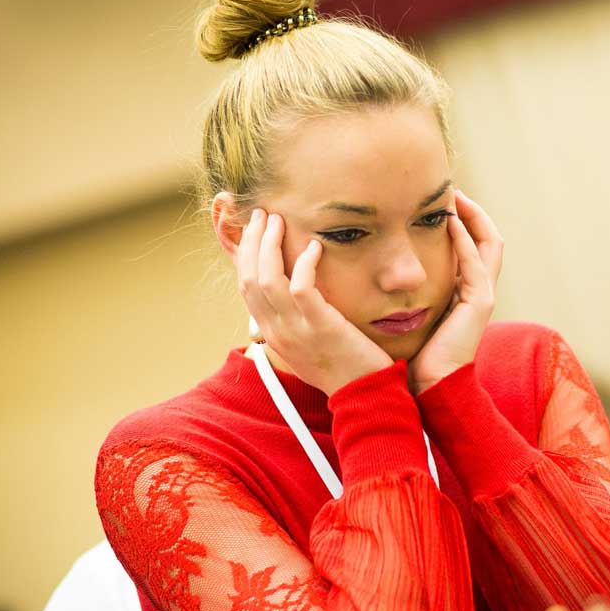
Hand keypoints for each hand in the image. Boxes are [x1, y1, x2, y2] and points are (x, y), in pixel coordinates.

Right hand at [239, 208, 391, 395]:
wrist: (364, 396)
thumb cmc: (343, 367)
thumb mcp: (308, 343)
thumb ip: (295, 320)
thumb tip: (290, 295)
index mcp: (272, 333)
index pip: (245, 287)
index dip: (245, 254)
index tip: (253, 229)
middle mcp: (276, 331)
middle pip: (249, 278)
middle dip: (253, 241)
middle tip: (262, 213)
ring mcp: (296, 330)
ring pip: (267, 279)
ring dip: (271, 245)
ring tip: (280, 220)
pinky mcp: (320, 327)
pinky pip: (301, 288)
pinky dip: (304, 263)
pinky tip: (316, 246)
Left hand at [408, 191, 503, 394]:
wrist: (431, 386)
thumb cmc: (416, 356)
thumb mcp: (413, 316)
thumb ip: (408, 294)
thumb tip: (380, 276)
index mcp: (466, 294)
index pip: (473, 248)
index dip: (464, 223)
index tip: (441, 203)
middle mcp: (480, 291)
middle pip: (488, 239)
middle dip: (473, 212)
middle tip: (452, 191)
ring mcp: (483, 295)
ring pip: (489, 243)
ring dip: (472, 217)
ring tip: (454, 196)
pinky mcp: (480, 302)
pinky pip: (475, 261)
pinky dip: (463, 239)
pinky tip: (448, 221)